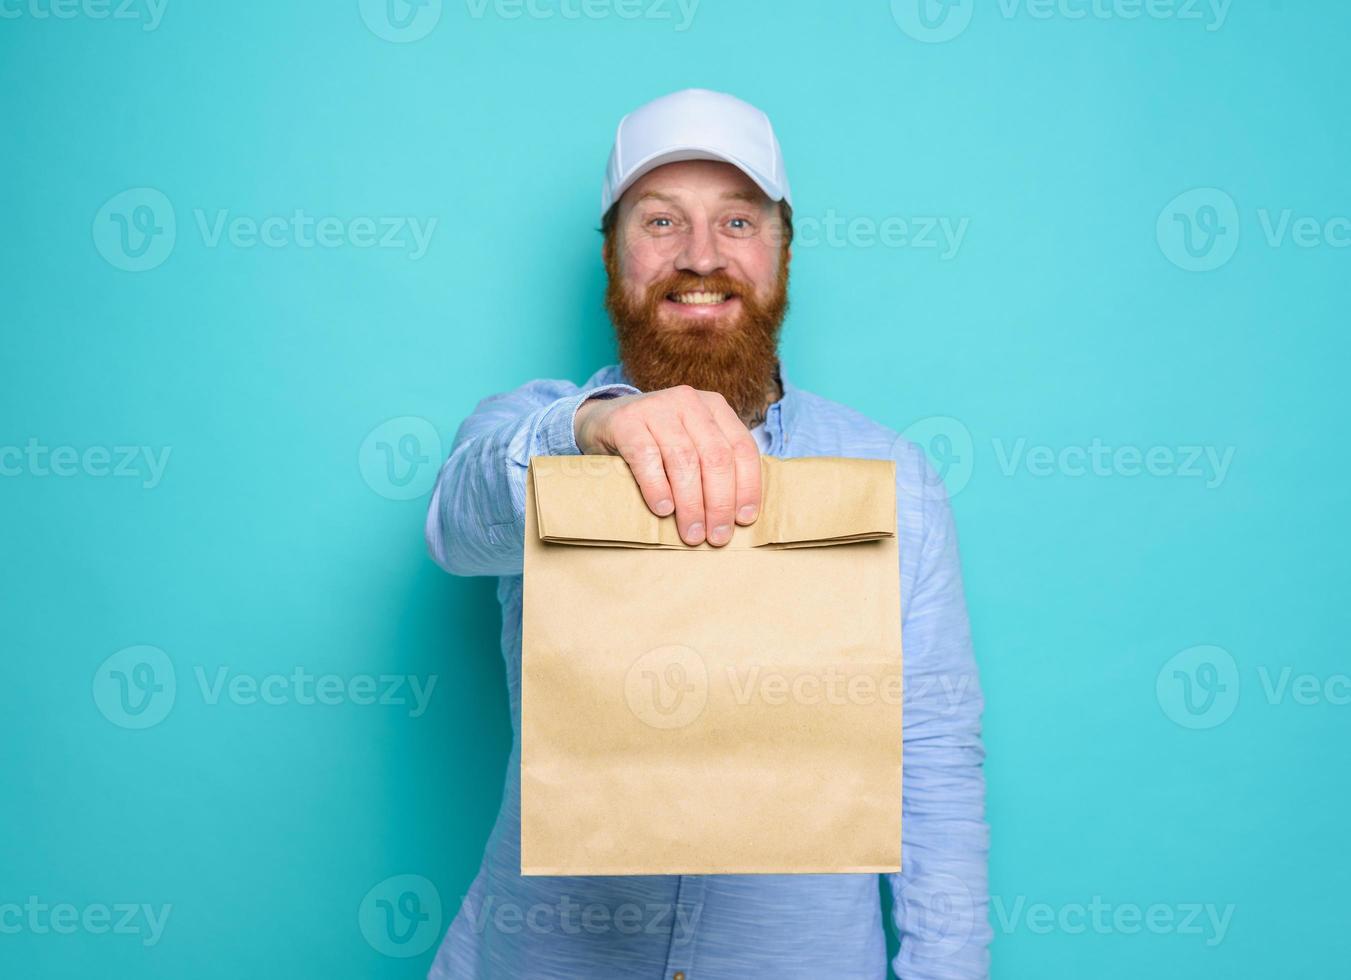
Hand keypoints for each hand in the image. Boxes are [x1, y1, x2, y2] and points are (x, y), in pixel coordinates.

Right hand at [574, 386, 760, 546]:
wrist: (604, 420)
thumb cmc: (657, 442)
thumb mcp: (692, 444)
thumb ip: (714, 468)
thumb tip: (736, 518)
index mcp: (715, 407)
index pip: (743, 449)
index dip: (747, 487)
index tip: (743, 520)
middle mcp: (689, 402)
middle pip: (716, 457)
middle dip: (720, 503)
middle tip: (717, 536)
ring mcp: (657, 407)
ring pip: (684, 460)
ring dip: (691, 504)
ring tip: (692, 533)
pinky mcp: (626, 420)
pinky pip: (646, 457)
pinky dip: (657, 487)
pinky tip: (663, 510)